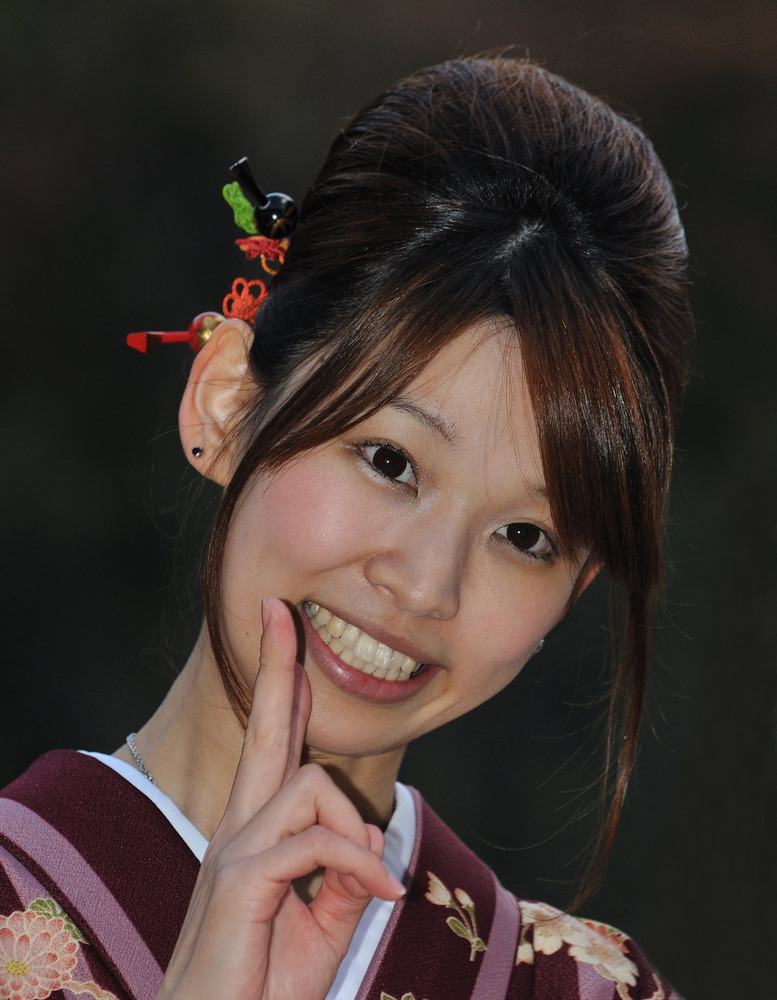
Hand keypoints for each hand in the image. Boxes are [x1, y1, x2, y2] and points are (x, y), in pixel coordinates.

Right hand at [156, 598, 404, 999]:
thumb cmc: (262, 987)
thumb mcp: (324, 927)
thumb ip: (345, 879)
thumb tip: (370, 841)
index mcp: (256, 833)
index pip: (273, 745)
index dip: (282, 688)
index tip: (284, 630)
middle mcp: (239, 828)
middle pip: (265, 729)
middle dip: (276, 666)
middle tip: (279, 608)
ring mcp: (234, 850)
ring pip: (311, 786)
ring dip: (355, 831)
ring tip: (372, 885)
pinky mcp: (238, 880)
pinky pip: (317, 843)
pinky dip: (358, 864)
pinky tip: (382, 894)